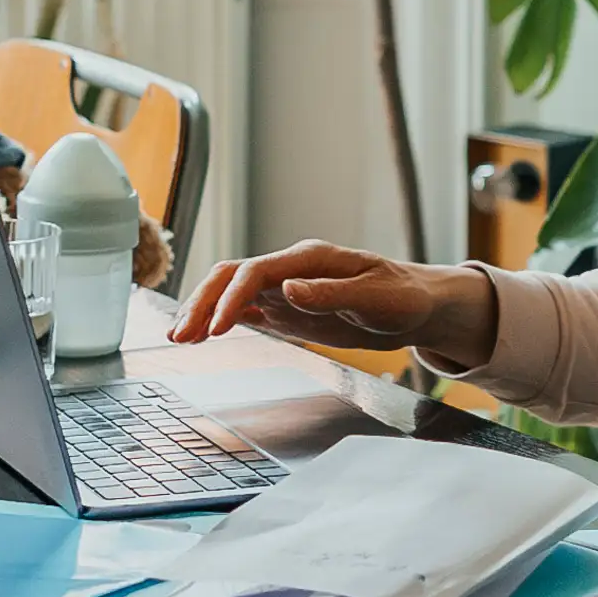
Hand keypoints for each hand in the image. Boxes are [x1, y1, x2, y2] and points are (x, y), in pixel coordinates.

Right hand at [174, 242, 495, 366]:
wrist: (417, 306)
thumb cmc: (403, 297)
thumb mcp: (376, 298)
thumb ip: (332, 294)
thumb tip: (287, 290)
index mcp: (310, 259)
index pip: (255, 271)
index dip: (231, 298)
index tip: (217, 328)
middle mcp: (291, 270)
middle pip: (232, 277)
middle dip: (202, 303)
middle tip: (180, 335)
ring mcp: (286, 289)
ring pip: (231, 293)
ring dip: (204, 312)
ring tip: (180, 337)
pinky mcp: (288, 309)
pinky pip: (246, 310)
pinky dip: (221, 321)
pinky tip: (202, 336)